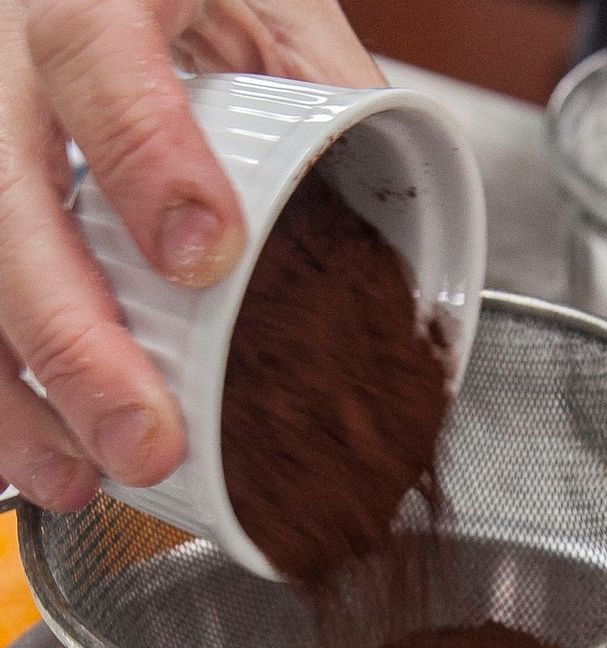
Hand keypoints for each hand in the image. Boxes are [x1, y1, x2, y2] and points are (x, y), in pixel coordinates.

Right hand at [0, 0, 381, 509]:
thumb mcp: (267, 6)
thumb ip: (319, 82)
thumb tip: (399, 221)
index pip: (92, 51)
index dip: (141, 155)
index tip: (206, 255)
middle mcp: (4, 58)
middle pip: (1, 195)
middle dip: (70, 337)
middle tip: (144, 435)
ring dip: (16, 394)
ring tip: (82, 474)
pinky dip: (3, 394)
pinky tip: (46, 456)